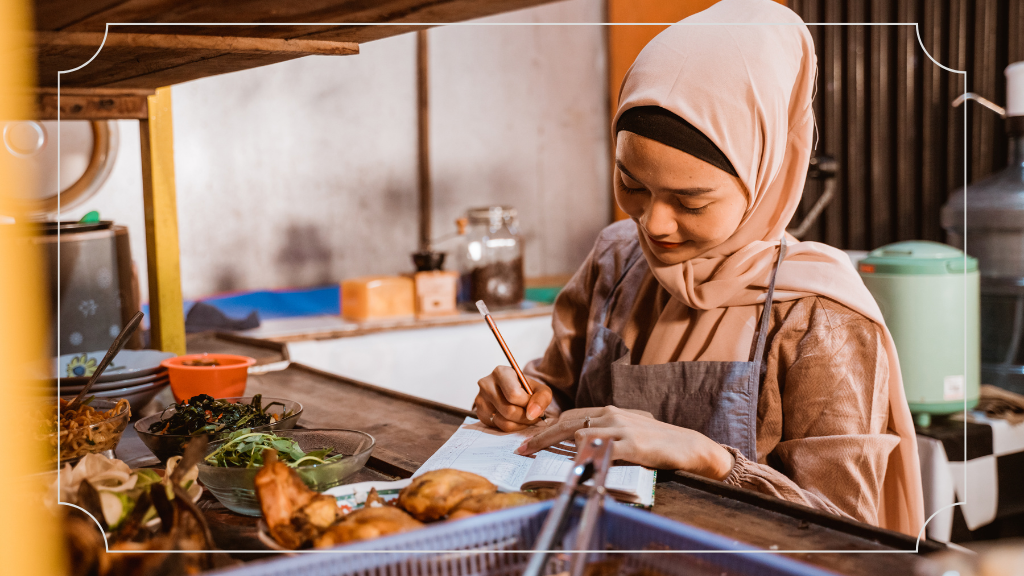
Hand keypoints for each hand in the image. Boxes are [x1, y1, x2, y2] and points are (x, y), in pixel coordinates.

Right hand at [473, 366, 555, 431]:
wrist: (513, 392)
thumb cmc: (526, 389)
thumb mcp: (540, 389)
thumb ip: (542, 398)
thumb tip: (532, 414)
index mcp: (501, 372)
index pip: (514, 395)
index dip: (527, 404)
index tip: (533, 404)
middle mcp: (486, 384)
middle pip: (509, 411)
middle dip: (525, 417)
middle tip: (532, 416)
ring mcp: (481, 399)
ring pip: (503, 422)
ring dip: (519, 424)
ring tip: (525, 418)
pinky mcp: (480, 412)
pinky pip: (498, 427)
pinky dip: (511, 427)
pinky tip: (515, 419)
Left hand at [515, 406, 734, 479]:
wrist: (689, 446)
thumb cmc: (658, 442)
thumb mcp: (628, 432)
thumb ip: (605, 433)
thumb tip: (578, 442)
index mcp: (610, 411)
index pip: (570, 416)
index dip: (547, 427)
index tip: (529, 438)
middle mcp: (612, 415)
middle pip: (567, 422)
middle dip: (541, 435)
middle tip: (522, 448)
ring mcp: (622, 428)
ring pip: (580, 432)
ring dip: (557, 446)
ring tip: (538, 457)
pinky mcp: (632, 445)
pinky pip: (601, 449)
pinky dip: (584, 456)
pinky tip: (573, 464)